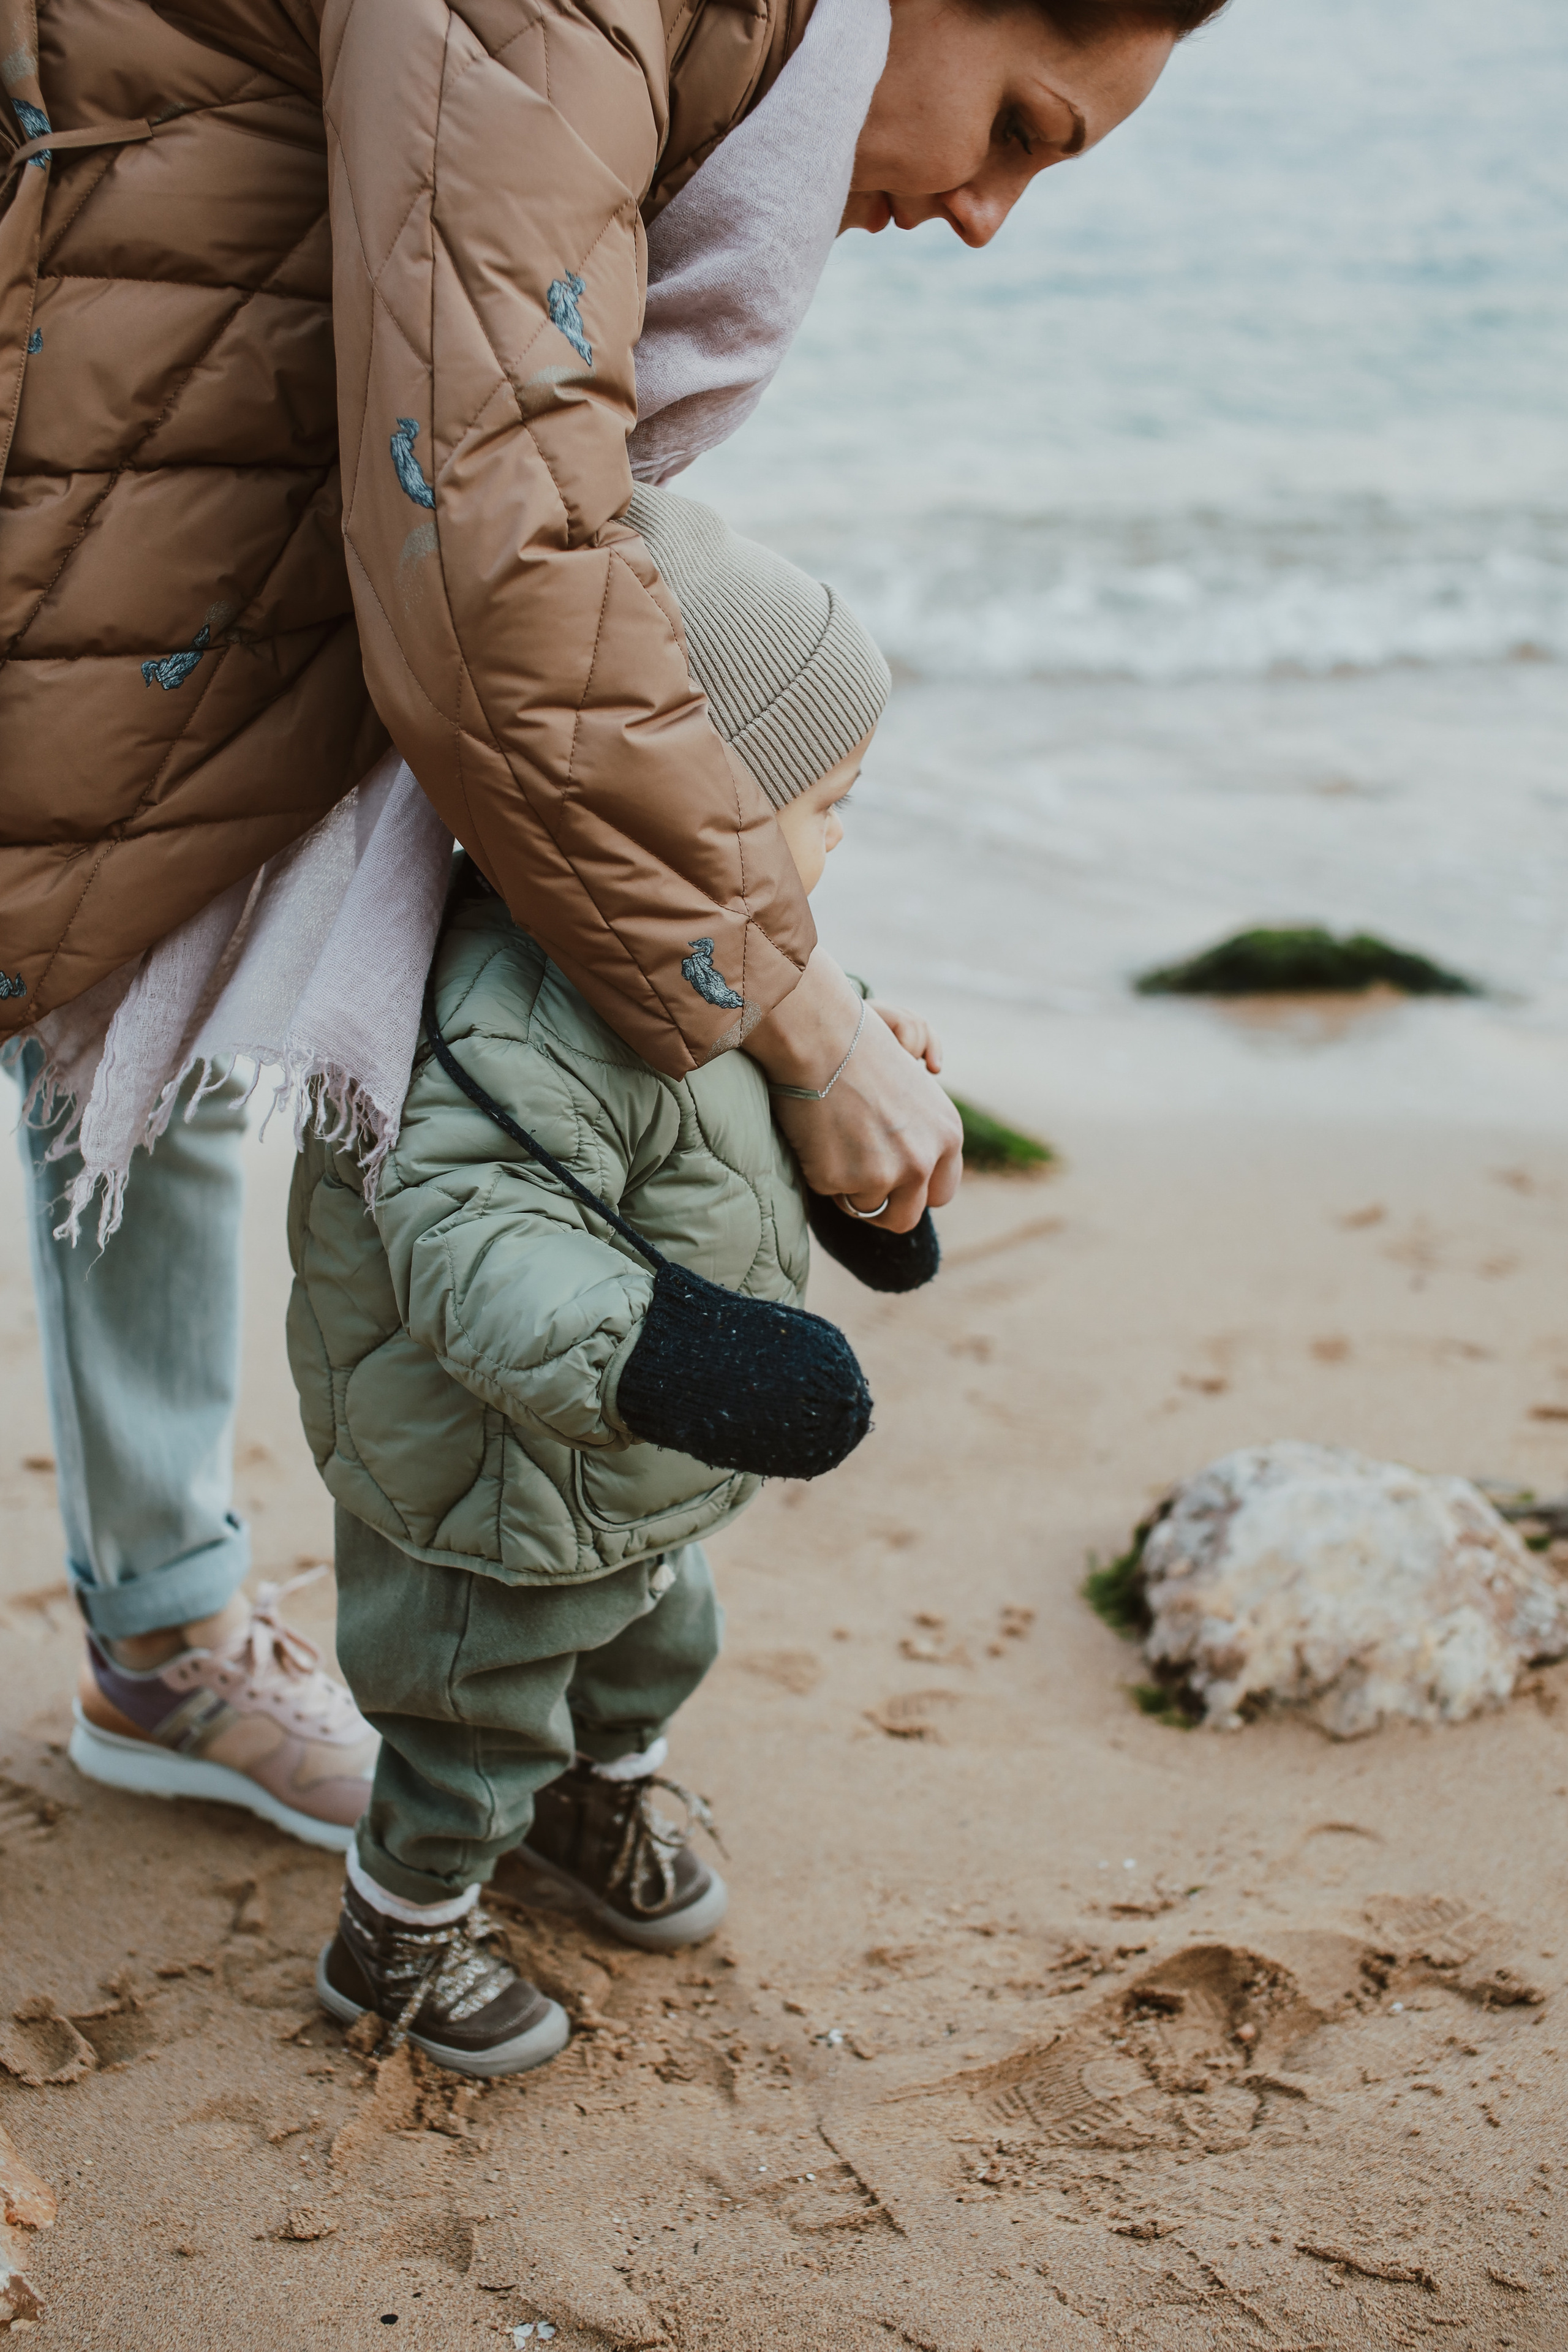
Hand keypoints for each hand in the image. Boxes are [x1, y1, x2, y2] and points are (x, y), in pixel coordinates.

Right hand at [745, 952, 962, 1230]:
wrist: (821, 1037)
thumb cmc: (862, 1049)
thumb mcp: (916, 1090)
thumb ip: (923, 1133)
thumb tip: (920, 1169)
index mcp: (948, 1135)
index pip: (941, 1192)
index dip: (914, 1191)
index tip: (893, 1184)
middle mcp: (923, 1160)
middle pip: (906, 1217)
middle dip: (883, 1207)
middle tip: (859, 1184)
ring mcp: (884, 1174)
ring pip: (865, 1208)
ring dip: (848, 1187)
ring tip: (835, 1142)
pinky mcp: (843, 1180)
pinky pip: (829, 1193)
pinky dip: (820, 1173)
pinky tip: (817, 1134)